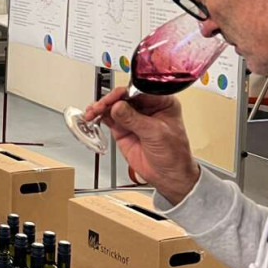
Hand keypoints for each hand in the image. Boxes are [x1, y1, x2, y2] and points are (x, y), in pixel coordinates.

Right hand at [83, 87, 199, 205]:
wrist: (168, 176)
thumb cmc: (174, 155)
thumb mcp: (156, 134)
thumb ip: (135, 120)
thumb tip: (117, 106)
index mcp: (162, 102)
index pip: (140, 91)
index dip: (125, 92)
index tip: (114, 98)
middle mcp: (146, 107)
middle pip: (124, 96)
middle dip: (109, 100)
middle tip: (100, 106)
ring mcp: (133, 118)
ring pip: (113, 106)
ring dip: (101, 107)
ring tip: (92, 112)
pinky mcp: (123, 128)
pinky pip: (108, 118)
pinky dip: (98, 116)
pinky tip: (93, 116)